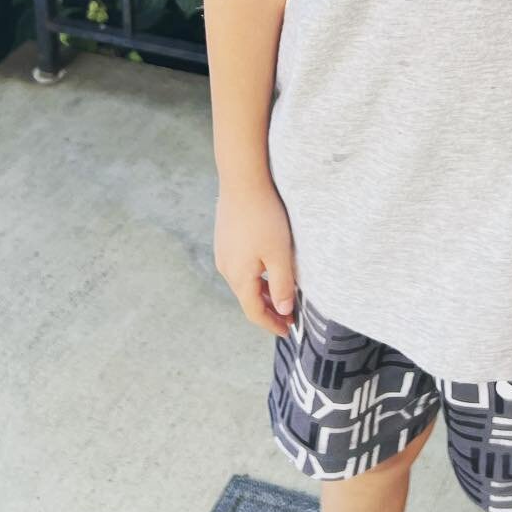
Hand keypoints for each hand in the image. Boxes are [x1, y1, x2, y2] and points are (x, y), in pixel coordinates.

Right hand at [213, 176, 298, 338]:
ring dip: (263, 292)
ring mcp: (223, 252)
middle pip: (248, 298)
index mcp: (238, 277)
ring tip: (282, 294)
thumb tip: (283, 310)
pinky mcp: (225, 238)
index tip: (288, 331)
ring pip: (244, 282)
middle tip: (288, 316)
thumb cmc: (264, 217)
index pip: (254, 312)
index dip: (271, 324)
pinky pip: (241, 266)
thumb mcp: (279, 254)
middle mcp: (226, 268)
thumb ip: (282, 285)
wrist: (242, 180)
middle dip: (268, 310)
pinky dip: (256, 275)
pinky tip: (269, 268)